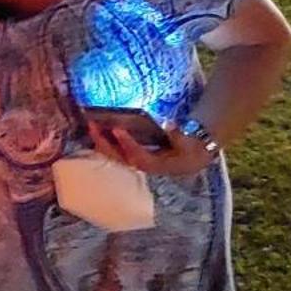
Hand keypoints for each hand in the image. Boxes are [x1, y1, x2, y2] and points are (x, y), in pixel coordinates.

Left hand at [84, 109, 212, 178]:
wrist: (199, 150)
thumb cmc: (196, 145)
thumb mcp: (193, 141)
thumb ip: (180, 135)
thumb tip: (169, 124)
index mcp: (162, 166)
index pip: (141, 158)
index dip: (128, 146)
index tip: (117, 130)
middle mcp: (147, 166)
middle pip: (122, 159)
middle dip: (106, 145)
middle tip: (94, 126)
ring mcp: (140, 160)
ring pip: (117, 155)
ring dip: (103, 142)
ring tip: (91, 125)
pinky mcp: (136, 154)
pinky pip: (118, 150)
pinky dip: (107, 140)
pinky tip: (98, 128)